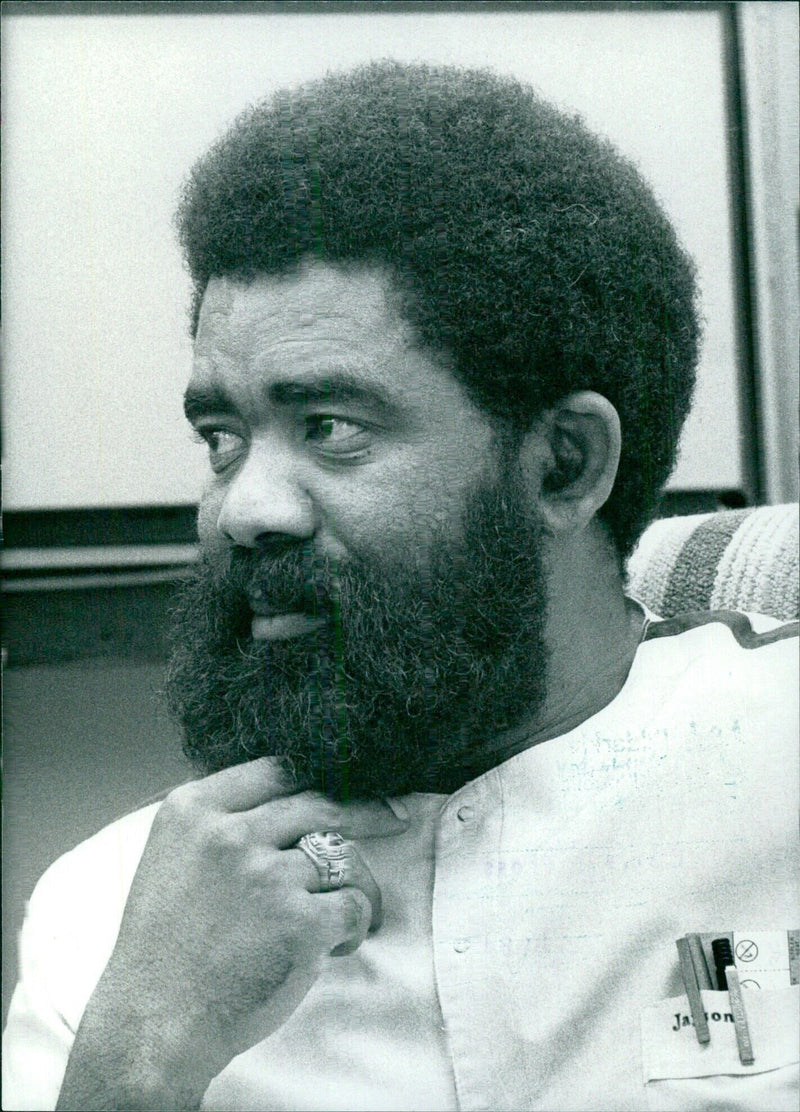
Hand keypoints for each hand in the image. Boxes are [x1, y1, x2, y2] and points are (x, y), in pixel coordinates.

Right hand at [56, 758, 408, 1110]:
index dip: (316, 777)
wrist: (152, 1024)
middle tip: (391, 817)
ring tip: (348, 912)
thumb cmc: (164, 948)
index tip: (345, 783)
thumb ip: (217, 823)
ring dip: (355, 885)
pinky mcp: (298, 922)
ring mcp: (266, 876)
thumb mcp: (171, 857)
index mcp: (193, 810)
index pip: (275, 769)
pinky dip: (355, 926)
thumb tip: (282, 798)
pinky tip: (336, 945)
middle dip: (366, 811)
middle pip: (319, 803)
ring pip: (342, 856)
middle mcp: (229, 834)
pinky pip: (354, 905)